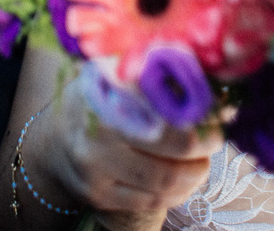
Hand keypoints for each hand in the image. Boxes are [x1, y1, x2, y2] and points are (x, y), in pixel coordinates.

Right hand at [29, 71, 222, 229]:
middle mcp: (98, 130)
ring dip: (196, 172)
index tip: (220, 111)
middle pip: (176, 144)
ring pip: (167, 179)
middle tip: (216, 138)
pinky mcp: (99, 195)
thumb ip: (155, 73)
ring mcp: (96, 167)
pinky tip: (183, 180)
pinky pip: (151, 200)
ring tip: (202, 162)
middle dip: (206, 143)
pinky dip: (178, 193)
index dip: (201, 110)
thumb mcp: (117, 74)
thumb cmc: (98, 100)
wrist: (54, 141)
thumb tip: (216, 84)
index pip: (167, 102)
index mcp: (108, 90)